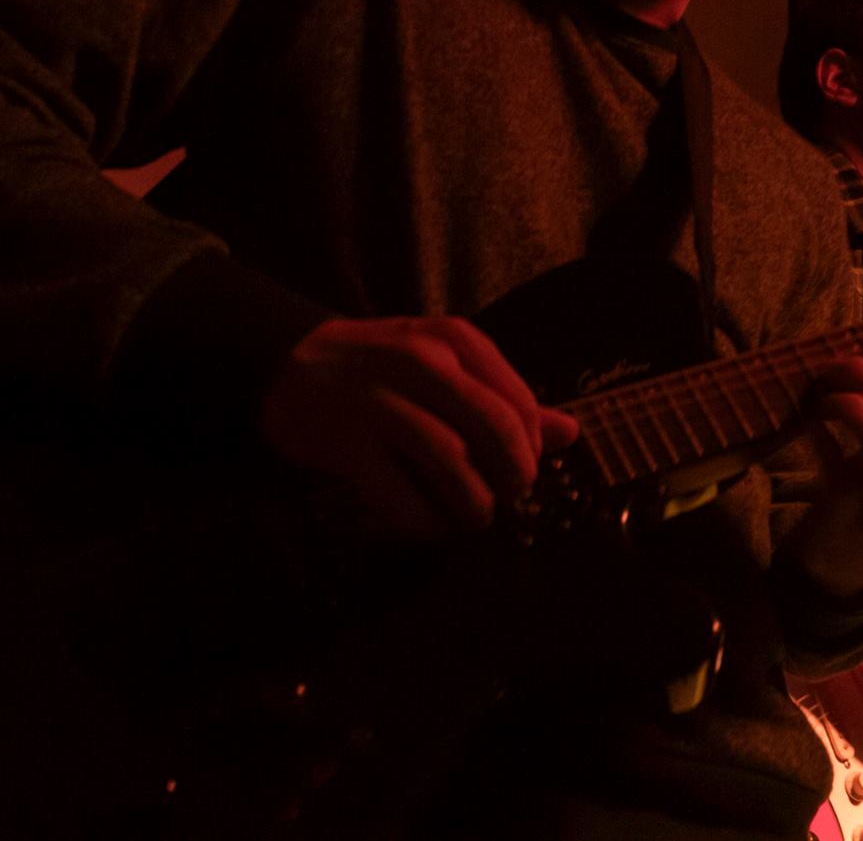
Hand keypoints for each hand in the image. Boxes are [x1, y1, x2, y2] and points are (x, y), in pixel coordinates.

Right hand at [261, 317, 579, 536]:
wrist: (288, 361)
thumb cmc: (385, 367)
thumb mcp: (447, 364)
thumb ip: (505, 397)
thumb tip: (571, 433)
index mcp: (455, 339)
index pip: (517, 402)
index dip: (531, 448)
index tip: (525, 470)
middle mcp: (420, 361)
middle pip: (493, 427)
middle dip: (514, 474)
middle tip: (512, 497)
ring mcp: (379, 400)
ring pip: (451, 460)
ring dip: (473, 502)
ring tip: (476, 516)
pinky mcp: (344, 440)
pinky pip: (399, 492)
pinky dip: (424, 519)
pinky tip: (431, 526)